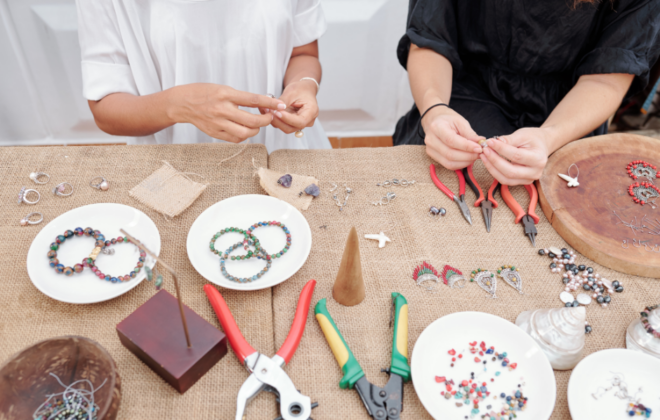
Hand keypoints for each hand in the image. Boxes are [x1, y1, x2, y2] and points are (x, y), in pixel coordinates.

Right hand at [170, 83, 285, 142]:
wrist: (181, 103)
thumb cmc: (204, 93)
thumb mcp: (223, 88)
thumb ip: (241, 97)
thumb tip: (262, 103)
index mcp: (225, 94)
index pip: (254, 100)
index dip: (270, 104)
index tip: (280, 105)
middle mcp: (222, 109)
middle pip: (252, 121)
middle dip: (266, 121)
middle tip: (270, 118)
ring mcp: (218, 123)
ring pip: (246, 133)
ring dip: (256, 130)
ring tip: (257, 124)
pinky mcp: (214, 133)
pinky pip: (236, 138)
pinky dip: (244, 135)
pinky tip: (245, 129)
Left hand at [268, 79, 318, 133]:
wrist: (303, 90)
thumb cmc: (301, 89)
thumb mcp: (292, 91)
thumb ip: (284, 101)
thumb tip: (276, 108)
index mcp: (312, 112)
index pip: (300, 121)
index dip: (287, 119)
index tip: (277, 112)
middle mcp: (308, 121)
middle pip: (292, 127)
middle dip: (279, 121)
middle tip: (268, 111)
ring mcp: (300, 124)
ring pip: (286, 128)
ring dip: (275, 121)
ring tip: (266, 110)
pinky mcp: (292, 124)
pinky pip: (283, 125)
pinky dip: (275, 120)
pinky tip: (268, 112)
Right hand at [422, 105, 482, 169]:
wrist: (435, 120)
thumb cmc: (448, 120)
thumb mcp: (461, 122)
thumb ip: (470, 134)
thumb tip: (481, 143)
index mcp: (437, 127)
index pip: (452, 141)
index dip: (467, 147)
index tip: (479, 148)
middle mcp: (431, 140)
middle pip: (450, 154)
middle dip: (468, 156)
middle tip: (480, 153)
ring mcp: (430, 150)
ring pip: (449, 162)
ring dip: (465, 162)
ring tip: (474, 156)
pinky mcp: (433, 156)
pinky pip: (448, 165)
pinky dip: (460, 164)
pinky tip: (467, 159)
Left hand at [480, 127, 550, 184]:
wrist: (541, 146)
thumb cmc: (533, 139)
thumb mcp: (523, 135)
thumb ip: (509, 139)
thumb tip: (494, 142)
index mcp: (539, 159)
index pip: (516, 156)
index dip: (501, 149)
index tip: (490, 142)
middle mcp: (535, 172)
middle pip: (510, 171)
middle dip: (494, 160)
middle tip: (484, 149)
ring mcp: (528, 180)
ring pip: (505, 179)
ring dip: (491, 167)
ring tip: (484, 155)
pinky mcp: (520, 182)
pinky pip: (504, 180)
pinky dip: (494, 171)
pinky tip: (488, 162)